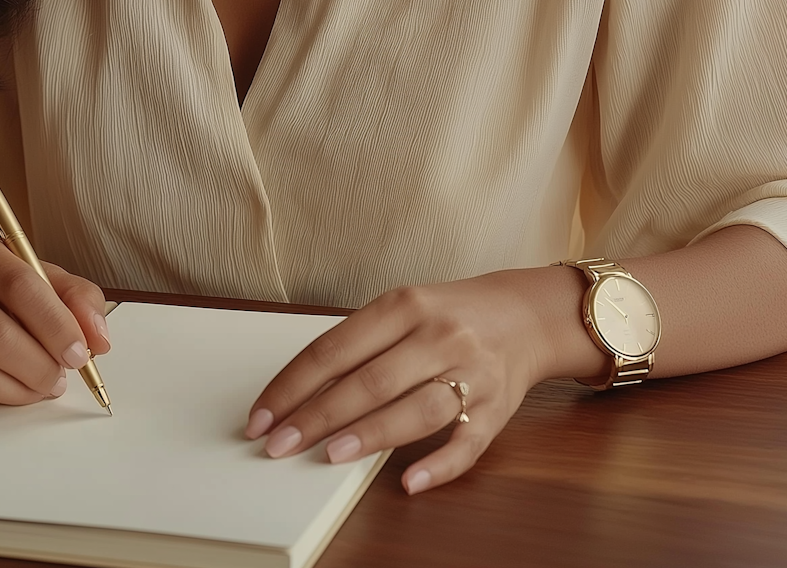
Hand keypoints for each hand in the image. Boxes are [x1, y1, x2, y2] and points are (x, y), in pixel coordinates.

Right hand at [0, 231, 110, 405]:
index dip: (56, 325)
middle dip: (39, 366)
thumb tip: (98, 340)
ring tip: (41, 387)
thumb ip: (79, 300)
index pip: (20, 286)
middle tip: (60, 378)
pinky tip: (11, 388)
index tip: (79, 353)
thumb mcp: (42, 277)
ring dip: (17, 390)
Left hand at [245, 270, 585, 494]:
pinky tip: (410, 482)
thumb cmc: (447, 316)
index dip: (292, 386)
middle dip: (318, 416)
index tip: (262, 417)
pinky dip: (439, 465)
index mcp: (404, 305)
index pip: (335, 349)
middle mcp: (438, 335)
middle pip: (370, 380)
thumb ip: (358, 345)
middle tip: (279, 444)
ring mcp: (471, 372)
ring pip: (417, 408)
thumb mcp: (402, 309)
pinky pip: (468, 442)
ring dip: (371, 434)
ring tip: (330, 455)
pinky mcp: (497, 408)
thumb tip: (298, 395)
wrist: (524, 315)